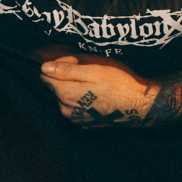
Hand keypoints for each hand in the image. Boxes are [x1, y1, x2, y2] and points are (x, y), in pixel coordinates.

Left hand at [38, 53, 155, 126]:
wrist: (138, 106)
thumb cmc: (118, 85)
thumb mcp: (93, 71)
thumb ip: (66, 70)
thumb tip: (44, 67)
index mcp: (66, 94)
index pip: (45, 75)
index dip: (59, 63)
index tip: (75, 60)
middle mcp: (66, 109)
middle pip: (54, 86)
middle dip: (65, 74)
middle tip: (86, 69)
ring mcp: (75, 117)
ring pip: (63, 96)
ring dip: (72, 86)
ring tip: (92, 82)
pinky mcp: (84, 122)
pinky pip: (74, 106)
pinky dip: (80, 97)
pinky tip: (95, 93)